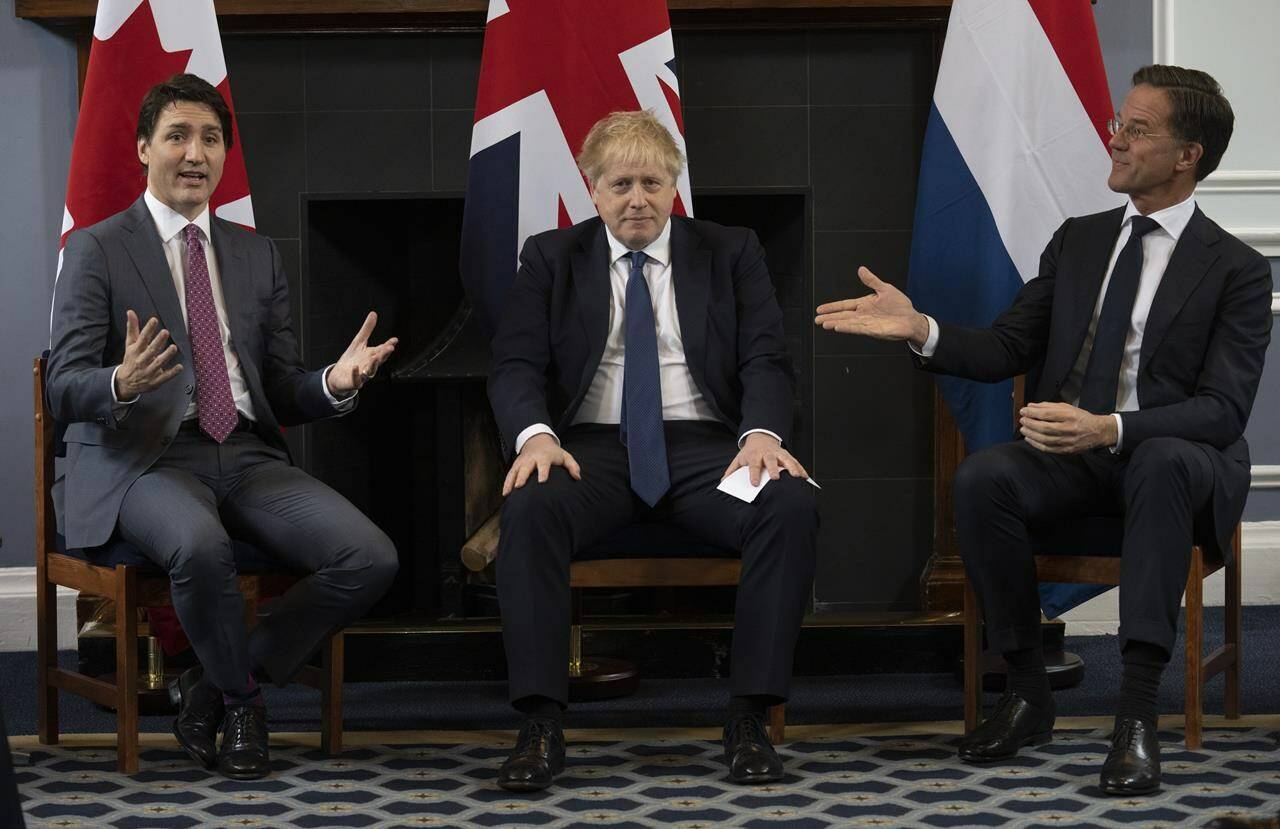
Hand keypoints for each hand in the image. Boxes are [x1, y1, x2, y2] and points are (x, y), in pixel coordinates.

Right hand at [115, 310, 182, 398]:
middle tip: (165, 332)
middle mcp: (141, 361)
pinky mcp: (155, 381)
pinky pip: (165, 377)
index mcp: (135, 351)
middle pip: (150, 350)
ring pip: (158, 363)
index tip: (154, 320)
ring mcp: (148, 371)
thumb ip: (132, 328)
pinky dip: (172, 372)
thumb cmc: (131, 359)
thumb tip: (130, 311)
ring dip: (166, 355)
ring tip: (174, 347)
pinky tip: (180, 367)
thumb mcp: (130, 344)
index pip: (142, 338)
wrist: (126, 383)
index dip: (148, 329)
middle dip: (158, 341)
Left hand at [328, 311, 398, 395]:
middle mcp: (370, 365)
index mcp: (372, 355)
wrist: (340, 375)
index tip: (394, 340)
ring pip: (371, 372)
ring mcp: (363, 375)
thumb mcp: (358, 341)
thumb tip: (373, 313)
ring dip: (373, 365)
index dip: (388, 345)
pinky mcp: (354, 382)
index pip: (382, 350)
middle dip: (384, 354)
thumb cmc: (352, 358)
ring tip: (375, 357)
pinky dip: (356, 374)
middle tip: (390, 348)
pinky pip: (356, 380)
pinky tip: (355, 367)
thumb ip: (367, 329)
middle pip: (379, 360)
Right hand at [502, 433, 581, 495]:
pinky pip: (510, 474)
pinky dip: (506, 483)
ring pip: (515, 471)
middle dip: (522, 476)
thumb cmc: (553, 452)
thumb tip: (578, 477)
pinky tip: (505, 493)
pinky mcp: (516, 465)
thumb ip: (572, 466)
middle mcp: (531, 459)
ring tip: (508, 493)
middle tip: (519, 486)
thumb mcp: (565, 456)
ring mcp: (522, 462)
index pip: (543, 464)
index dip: (543, 472)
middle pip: (526, 467)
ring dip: (511, 481)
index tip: (542, 481)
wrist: (537, 440)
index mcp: (544, 457)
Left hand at [721, 433, 807, 486]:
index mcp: (754, 455)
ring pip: (786, 459)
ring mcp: (778, 453)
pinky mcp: (786, 454)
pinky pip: (795, 461)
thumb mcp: (739, 459)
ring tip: (797, 477)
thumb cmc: (750, 452)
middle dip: (773, 468)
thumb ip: (732, 471)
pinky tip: (805, 477)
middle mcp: (767, 453)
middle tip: (776, 477)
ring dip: (791, 467)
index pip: (753, 465)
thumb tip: (724, 482)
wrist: (760, 437)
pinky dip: (801, 468)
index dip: (753, 474)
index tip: (754, 483)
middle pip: (770, 460)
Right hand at [815, 266, 930, 347]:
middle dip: (829, 317)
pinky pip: (858, 328)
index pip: (844, 305)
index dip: (832, 307)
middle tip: (817, 320)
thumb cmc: (900, 305)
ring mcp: (867, 323)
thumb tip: (861, 269)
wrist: (911, 318)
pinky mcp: (873, 329)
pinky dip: (848, 327)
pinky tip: (839, 327)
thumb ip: (871, 280)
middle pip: (842, 316)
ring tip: (824, 324)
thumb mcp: (884, 288)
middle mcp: (863, 314)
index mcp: (864, 304)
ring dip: (836, 323)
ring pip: (847, 323)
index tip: (820, 309)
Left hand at [1019, 402, 1117, 453]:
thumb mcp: (1067, 408)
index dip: (1032, 413)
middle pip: (1044, 427)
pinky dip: (1036, 444)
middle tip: (1022, 420)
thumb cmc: (1081, 418)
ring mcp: (1068, 441)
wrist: (1098, 432)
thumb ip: (1048, 406)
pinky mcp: (1067, 450)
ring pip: (1044, 439)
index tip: (1023, 411)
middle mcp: (1070, 429)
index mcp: (1070, 415)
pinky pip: (1047, 449)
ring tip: (1024, 429)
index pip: (1047, 414)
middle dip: (1030, 423)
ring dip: (1030, 434)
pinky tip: (1029, 439)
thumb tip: (1031, 406)